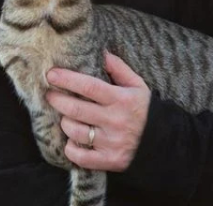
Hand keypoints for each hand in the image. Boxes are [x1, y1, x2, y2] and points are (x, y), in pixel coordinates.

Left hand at [44, 51, 150, 171]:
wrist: (163, 142)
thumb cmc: (143, 109)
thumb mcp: (137, 85)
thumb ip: (118, 68)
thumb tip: (100, 51)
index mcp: (122, 100)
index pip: (88, 86)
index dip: (67, 79)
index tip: (51, 74)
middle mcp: (116, 121)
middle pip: (76, 109)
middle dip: (57, 100)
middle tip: (50, 94)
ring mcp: (112, 142)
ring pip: (74, 131)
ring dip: (65, 122)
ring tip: (65, 116)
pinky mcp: (109, 160)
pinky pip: (79, 156)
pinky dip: (70, 148)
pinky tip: (73, 139)